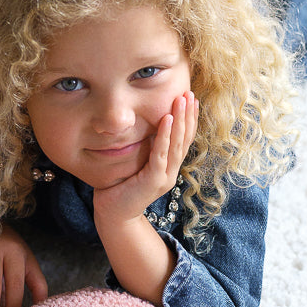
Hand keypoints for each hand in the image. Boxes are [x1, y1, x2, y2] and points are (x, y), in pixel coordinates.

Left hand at [92, 91, 198, 225]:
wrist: (114, 214)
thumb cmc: (121, 186)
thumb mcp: (137, 162)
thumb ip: (146, 147)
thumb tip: (146, 123)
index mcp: (169, 166)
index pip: (184, 139)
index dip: (189, 119)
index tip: (191, 99)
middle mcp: (171, 171)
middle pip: (184, 139)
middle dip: (188, 114)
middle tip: (190, 93)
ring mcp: (165, 177)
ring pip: (176, 144)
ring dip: (180, 120)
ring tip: (182, 100)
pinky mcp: (154, 181)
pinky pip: (161, 154)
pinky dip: (164, 135)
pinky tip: (167, 119)